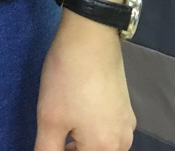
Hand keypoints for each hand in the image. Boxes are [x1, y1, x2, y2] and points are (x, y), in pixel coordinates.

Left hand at [34, 17, 137, 150]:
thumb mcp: (50, 118)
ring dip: (82, 144)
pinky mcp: (125, 107)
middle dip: (72, 149)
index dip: (62, 149)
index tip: (51, 139)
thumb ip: (47, 149)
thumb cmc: (68, 78)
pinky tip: (76, 113)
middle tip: (53, 135)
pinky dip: (92, 131)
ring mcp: (126, 123)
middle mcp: (122, 142)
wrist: (90, 35)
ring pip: (102, 146)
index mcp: (106, 149)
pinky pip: (108, 130)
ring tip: (62, 127)